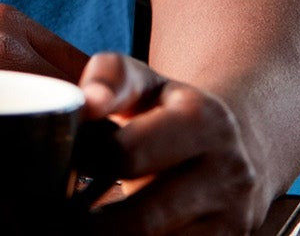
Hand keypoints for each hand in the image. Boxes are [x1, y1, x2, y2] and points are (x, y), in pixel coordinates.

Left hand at [77, 53, 269, 234]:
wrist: (236, 146)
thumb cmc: (170, 109)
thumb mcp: (144, 81)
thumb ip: (109, 80)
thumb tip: (86, 103)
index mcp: (201, 120)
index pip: (129, 153)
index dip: (88, 162)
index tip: (65, 164)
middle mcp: (227, 172)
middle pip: (143, 218)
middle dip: (95, 222)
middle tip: (63, 214)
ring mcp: (233, 216)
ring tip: (85, 224)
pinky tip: (119, 230)